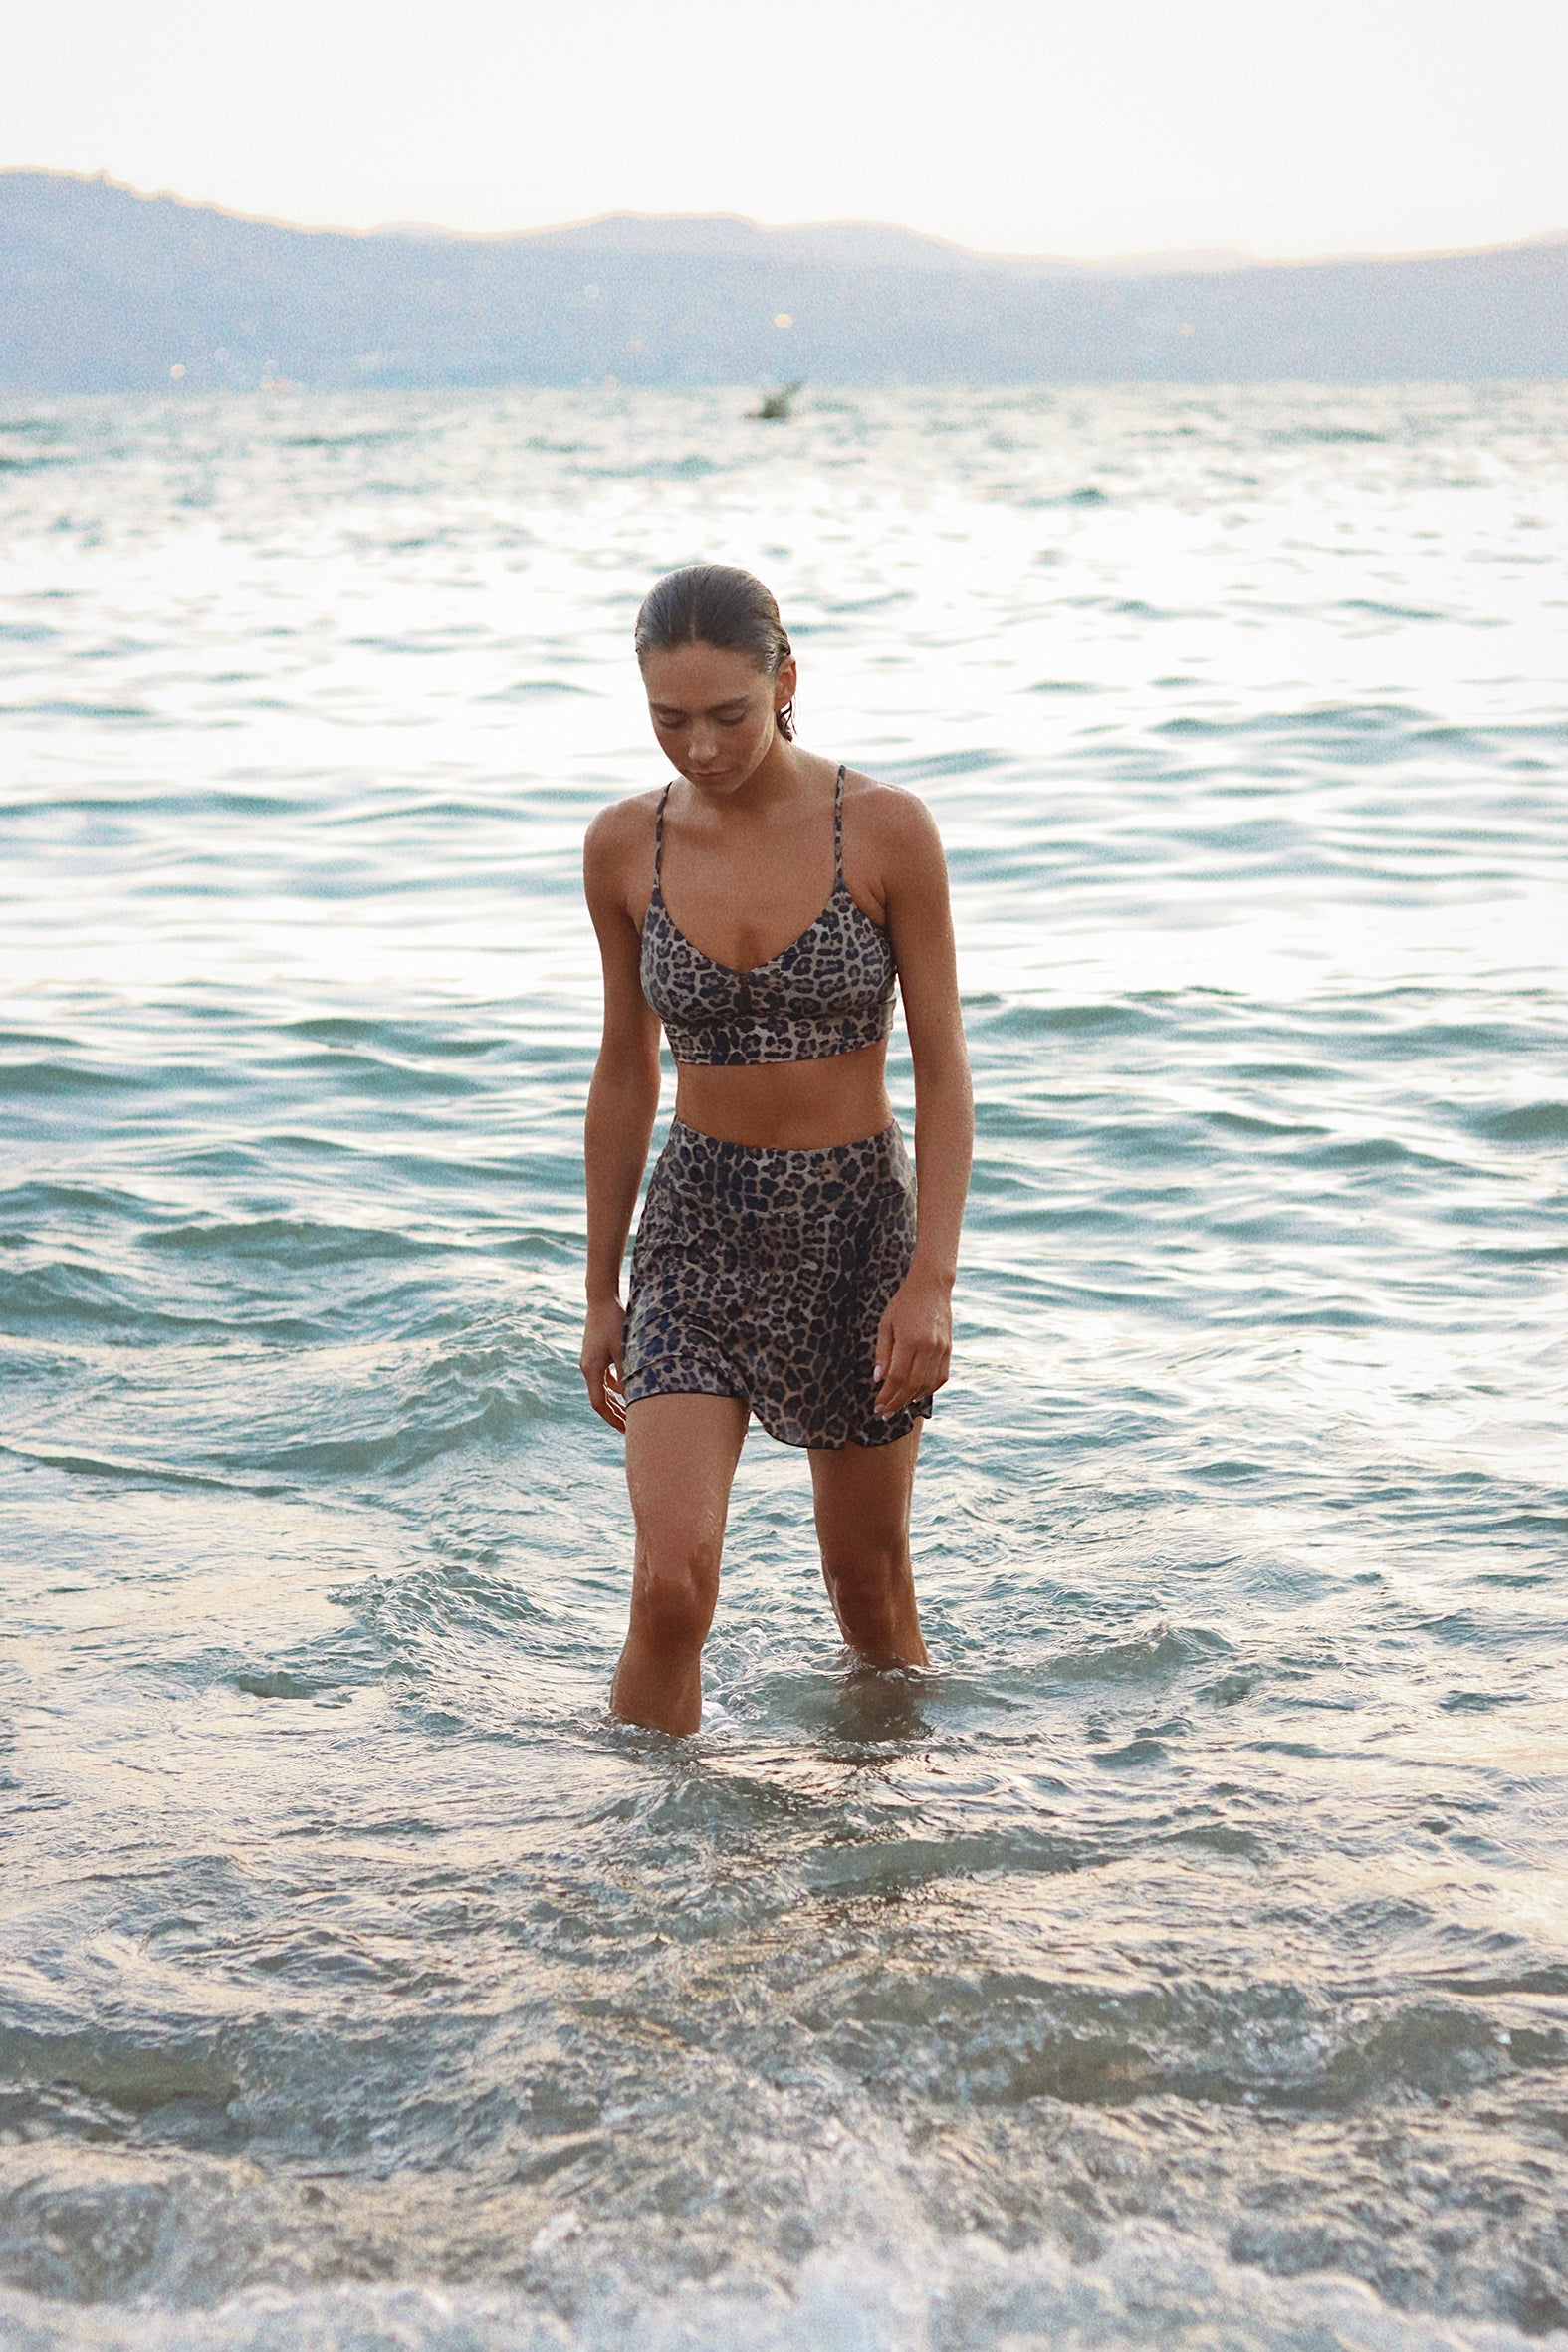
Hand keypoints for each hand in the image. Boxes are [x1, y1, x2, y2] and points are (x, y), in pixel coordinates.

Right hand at [580, 1296, 627, 1430]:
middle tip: (630, 1428)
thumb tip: (632, 1398)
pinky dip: (615, 1385)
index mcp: (592, 1370)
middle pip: (600, 1398)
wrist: (601, 1299)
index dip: (612, 1419)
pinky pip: (604, 1376)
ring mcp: (591, 1360)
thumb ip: (627, 1375)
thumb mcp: (624, 1350)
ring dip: (615, 1400)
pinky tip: (626, 1388)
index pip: (599, 1404)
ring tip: (630, 1413)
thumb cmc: (615, 1322)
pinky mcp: (596, 1352)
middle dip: (615, 1414)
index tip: (626, 1430)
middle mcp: (588, 1367)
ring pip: (603, 1388)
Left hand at [873, 1270, 951, 1420]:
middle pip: (912, 1385)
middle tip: (884, 1413)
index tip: (877, 1406)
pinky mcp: (948, 1350)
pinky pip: (940, 1377)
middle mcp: (928, 1347)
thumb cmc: (903, 1304)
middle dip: (896, 1402)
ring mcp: (941, 1349)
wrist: (931, 1287)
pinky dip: (928, 1389)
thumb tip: (879, 1379)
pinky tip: (916, 1395)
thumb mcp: (886, 1324)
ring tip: (898, 1406)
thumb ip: (883, 1353)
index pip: (897, 1377)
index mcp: (910, 1340)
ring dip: (911, 1399)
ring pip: (927, 1384)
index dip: (886, 1395)